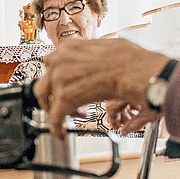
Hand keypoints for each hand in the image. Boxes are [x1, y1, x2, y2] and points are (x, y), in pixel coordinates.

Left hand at [33, 40, 169, 133]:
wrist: (135, 72)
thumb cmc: (130, 60)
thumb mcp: (106, 45)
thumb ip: (91, 51)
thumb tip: (95, 55)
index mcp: (68, 47)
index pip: (52, 62)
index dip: (59, 76)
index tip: (64, 84)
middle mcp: (59, 61)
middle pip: (43, 81)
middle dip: (52, 93)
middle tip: (62, 101)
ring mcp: (59, 79)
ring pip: (45, 99)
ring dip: (55, 109)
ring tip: (68, 116)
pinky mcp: (64, 99)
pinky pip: (54, 117)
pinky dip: (56, 128)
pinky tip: (61, 133)